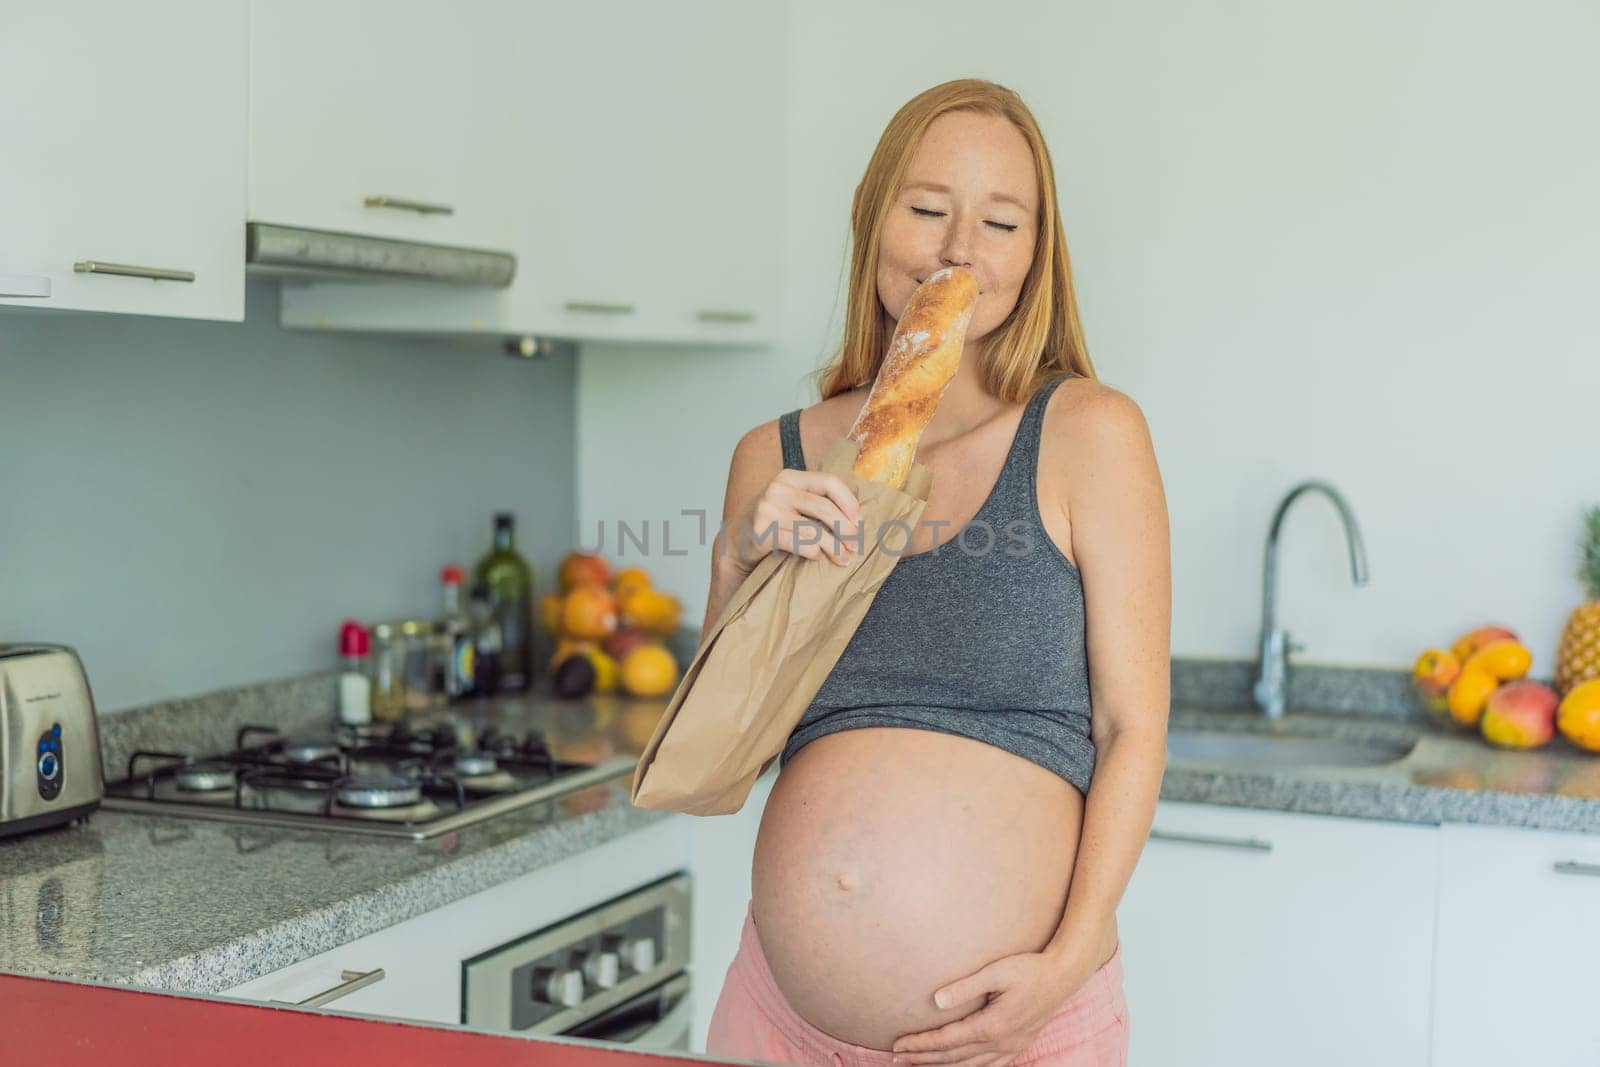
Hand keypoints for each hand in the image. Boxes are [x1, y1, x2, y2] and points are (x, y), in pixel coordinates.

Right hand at [729, 469, 862, 570]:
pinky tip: (818, 556)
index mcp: (790, 476)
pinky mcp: (761, 531)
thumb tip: (857, 516)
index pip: (829, 481)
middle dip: (845, 528)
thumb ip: (816, 500)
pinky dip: (813, 552)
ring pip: (813, 529)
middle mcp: (778, 489)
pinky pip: (798, 543)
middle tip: (855, 544)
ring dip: (833, 547)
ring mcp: (767, 509)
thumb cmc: (773, 521)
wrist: (736, 539)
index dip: (849, 501)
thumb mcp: (792, 501)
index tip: (859, 521)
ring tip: (843, 558)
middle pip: (824, 507)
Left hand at [890, 948, 1096, 1066]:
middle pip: (954, 1058)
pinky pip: (988, 1066)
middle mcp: (1001, 1043)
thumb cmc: (1029, 969)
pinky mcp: (1018, 1045)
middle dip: (923, 1059)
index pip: (947, 1040)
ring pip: (969, 1066)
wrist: (1063, 976)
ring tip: (917, 1065)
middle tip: (896, 1058)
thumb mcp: (996, 972)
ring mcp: (1011, 1047)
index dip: (920, 1044)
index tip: (897, 1045)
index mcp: (992, 1026)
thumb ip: (966, 987)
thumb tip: (936, 1001)